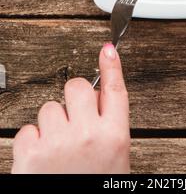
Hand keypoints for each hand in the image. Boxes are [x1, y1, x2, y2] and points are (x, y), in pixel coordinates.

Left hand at [12, 43, 129, 173]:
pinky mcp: (30, 154)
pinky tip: (41, 158)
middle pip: (77, 87)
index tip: (108, 49)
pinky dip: (31, 141)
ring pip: (49, 107)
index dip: (111, 66)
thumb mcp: (115, 163)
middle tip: (74, 118)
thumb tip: (96, 101)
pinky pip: (27, 129)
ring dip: (51, 124)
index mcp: (114, 138)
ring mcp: (58, 143)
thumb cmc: (95, 186)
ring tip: (58, 149)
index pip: (115, 91)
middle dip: (74, 98)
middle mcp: (88, 136)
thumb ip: (108, 129)